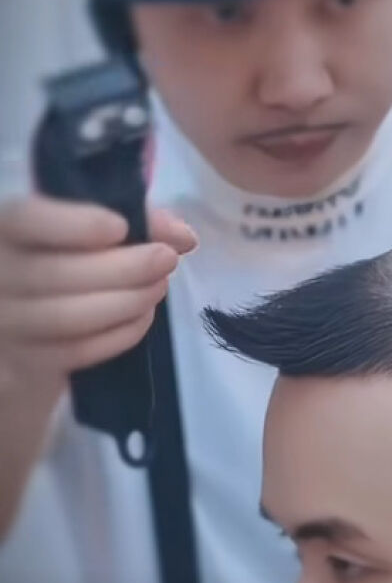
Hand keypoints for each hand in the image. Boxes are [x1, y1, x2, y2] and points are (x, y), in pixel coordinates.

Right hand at [0, 195, 197, 386]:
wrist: (32, 326)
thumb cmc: (68, 260)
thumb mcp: (94, 229)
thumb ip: (138, 221)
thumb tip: (183, 235)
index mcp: (5, 230)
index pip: (26, 221)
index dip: (74, 225)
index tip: (120, 227)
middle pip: (55, 274)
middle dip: (122, 267)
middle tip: (166, 259)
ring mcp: (6, 324)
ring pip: (67, 318)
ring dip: (125, 302)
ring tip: (158, 287)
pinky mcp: (27, 361)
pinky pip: (77, 351)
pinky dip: (119, 334)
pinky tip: (143, 316)